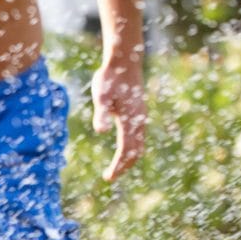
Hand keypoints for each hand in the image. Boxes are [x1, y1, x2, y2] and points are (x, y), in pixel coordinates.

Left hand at [92, 62, 144, 181]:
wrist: (125, 61)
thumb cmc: (111, 78)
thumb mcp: (101, 95)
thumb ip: (101, 113)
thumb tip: (100, 131)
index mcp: (130, 120)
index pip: (126, 150)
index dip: (118, 166)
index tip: (108, 178)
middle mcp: (139, 121)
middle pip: (136, 151)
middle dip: (124, 166)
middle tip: (110, 176)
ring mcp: (140, 116)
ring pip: (139, 144)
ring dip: (129, 158)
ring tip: (116, 167)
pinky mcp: (138, 111)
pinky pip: (139, 136)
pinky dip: (132, 147)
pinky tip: (123, 147)